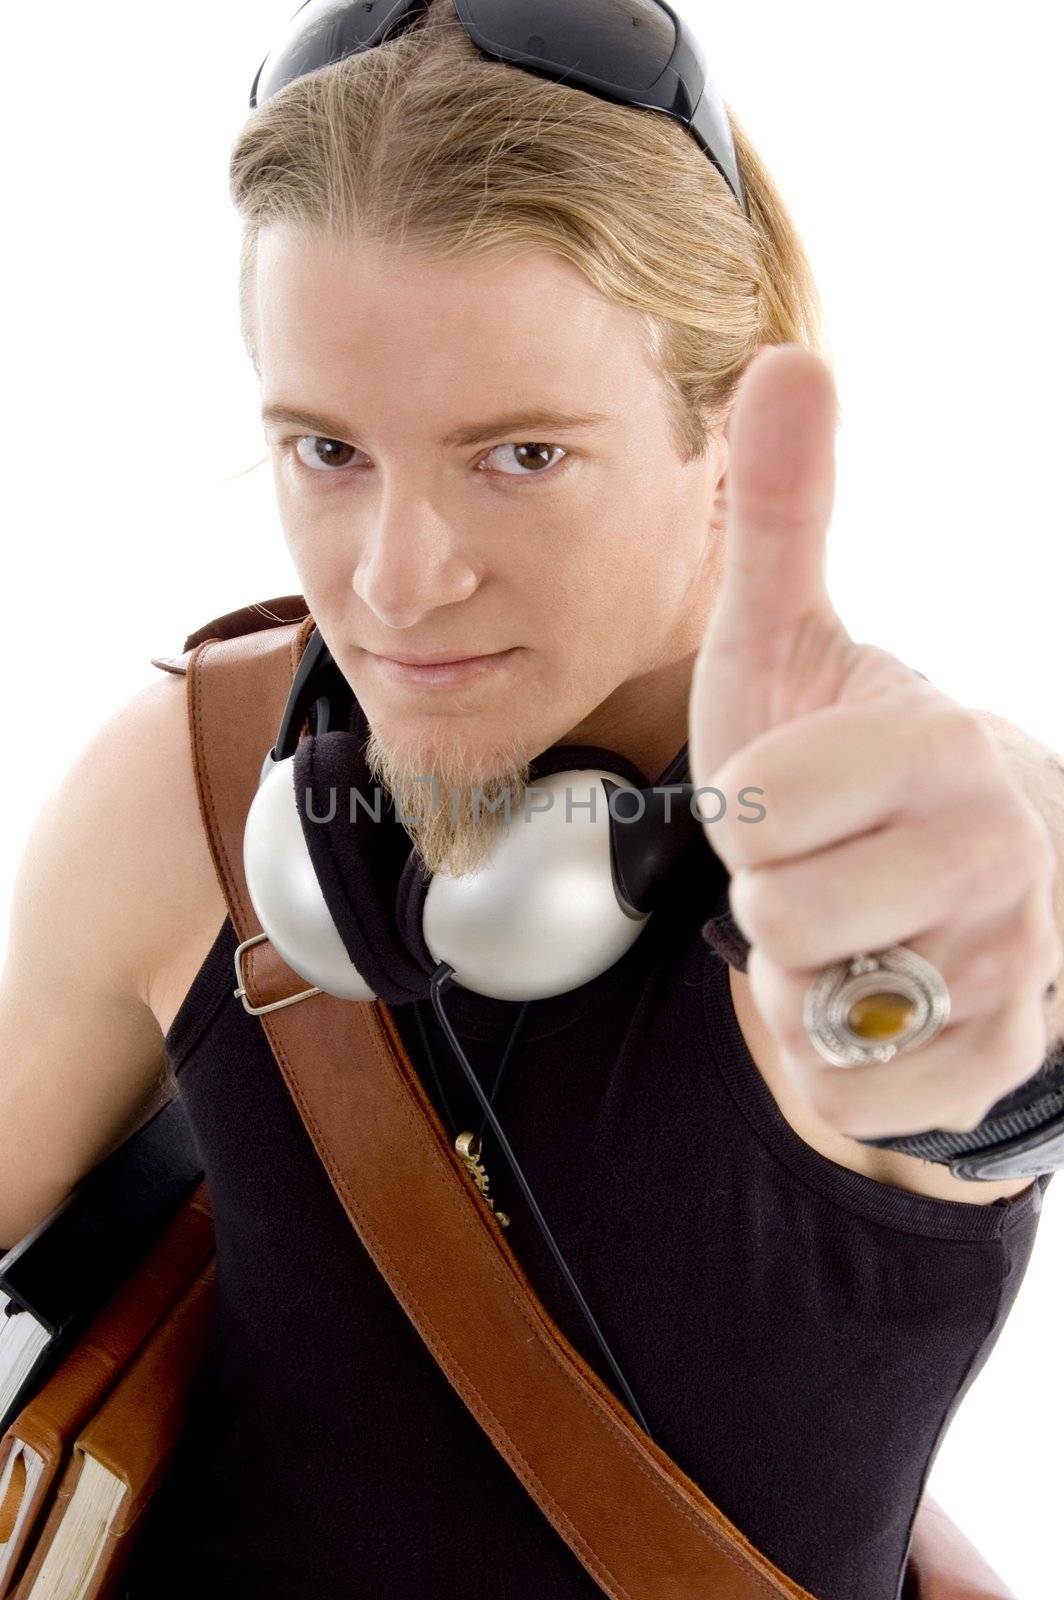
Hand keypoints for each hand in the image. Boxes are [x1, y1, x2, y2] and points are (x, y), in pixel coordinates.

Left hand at [688, 345, 1060, 1138]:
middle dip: (771, 894)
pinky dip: (830, 1057)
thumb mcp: (787, 636)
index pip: (760, 807)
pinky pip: (854, 1093)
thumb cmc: (836, 753)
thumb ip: (785, 511)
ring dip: (801, 974)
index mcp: (937, 739)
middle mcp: (1001, 845)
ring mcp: (1013, 958)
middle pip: (779, 910)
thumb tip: (789, 357)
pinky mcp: (1001, 1052)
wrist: (923, 864)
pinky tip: (873, 993)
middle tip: (822, 862)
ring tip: (850, 923)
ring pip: (815, 1007)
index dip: (747, 809)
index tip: (797, 791)